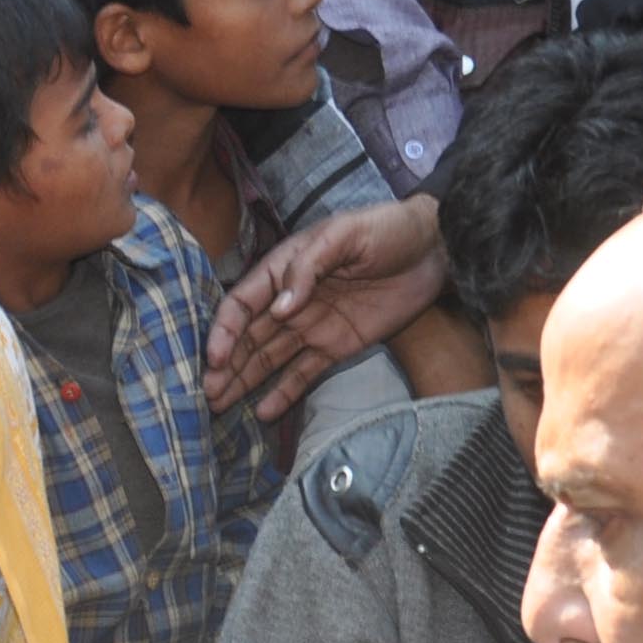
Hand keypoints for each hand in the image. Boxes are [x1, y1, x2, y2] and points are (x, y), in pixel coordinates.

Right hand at [202, 194, 448, 421]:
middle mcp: (290, 302)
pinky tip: (264, 413)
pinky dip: (284, 393)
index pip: (242, 303)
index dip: (224, 330)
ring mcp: (312, 327)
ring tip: (220, 406)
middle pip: (249, 337)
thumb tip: (280, 308)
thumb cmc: (386, 230)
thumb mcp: (344, 236)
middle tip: (206, 394)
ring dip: (244, 381)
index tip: (215, 357)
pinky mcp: (337, 347)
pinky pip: (304, 373)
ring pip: (269, 359)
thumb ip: (309, 267)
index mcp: (284, 269)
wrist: (435, 249)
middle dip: (226, 365)